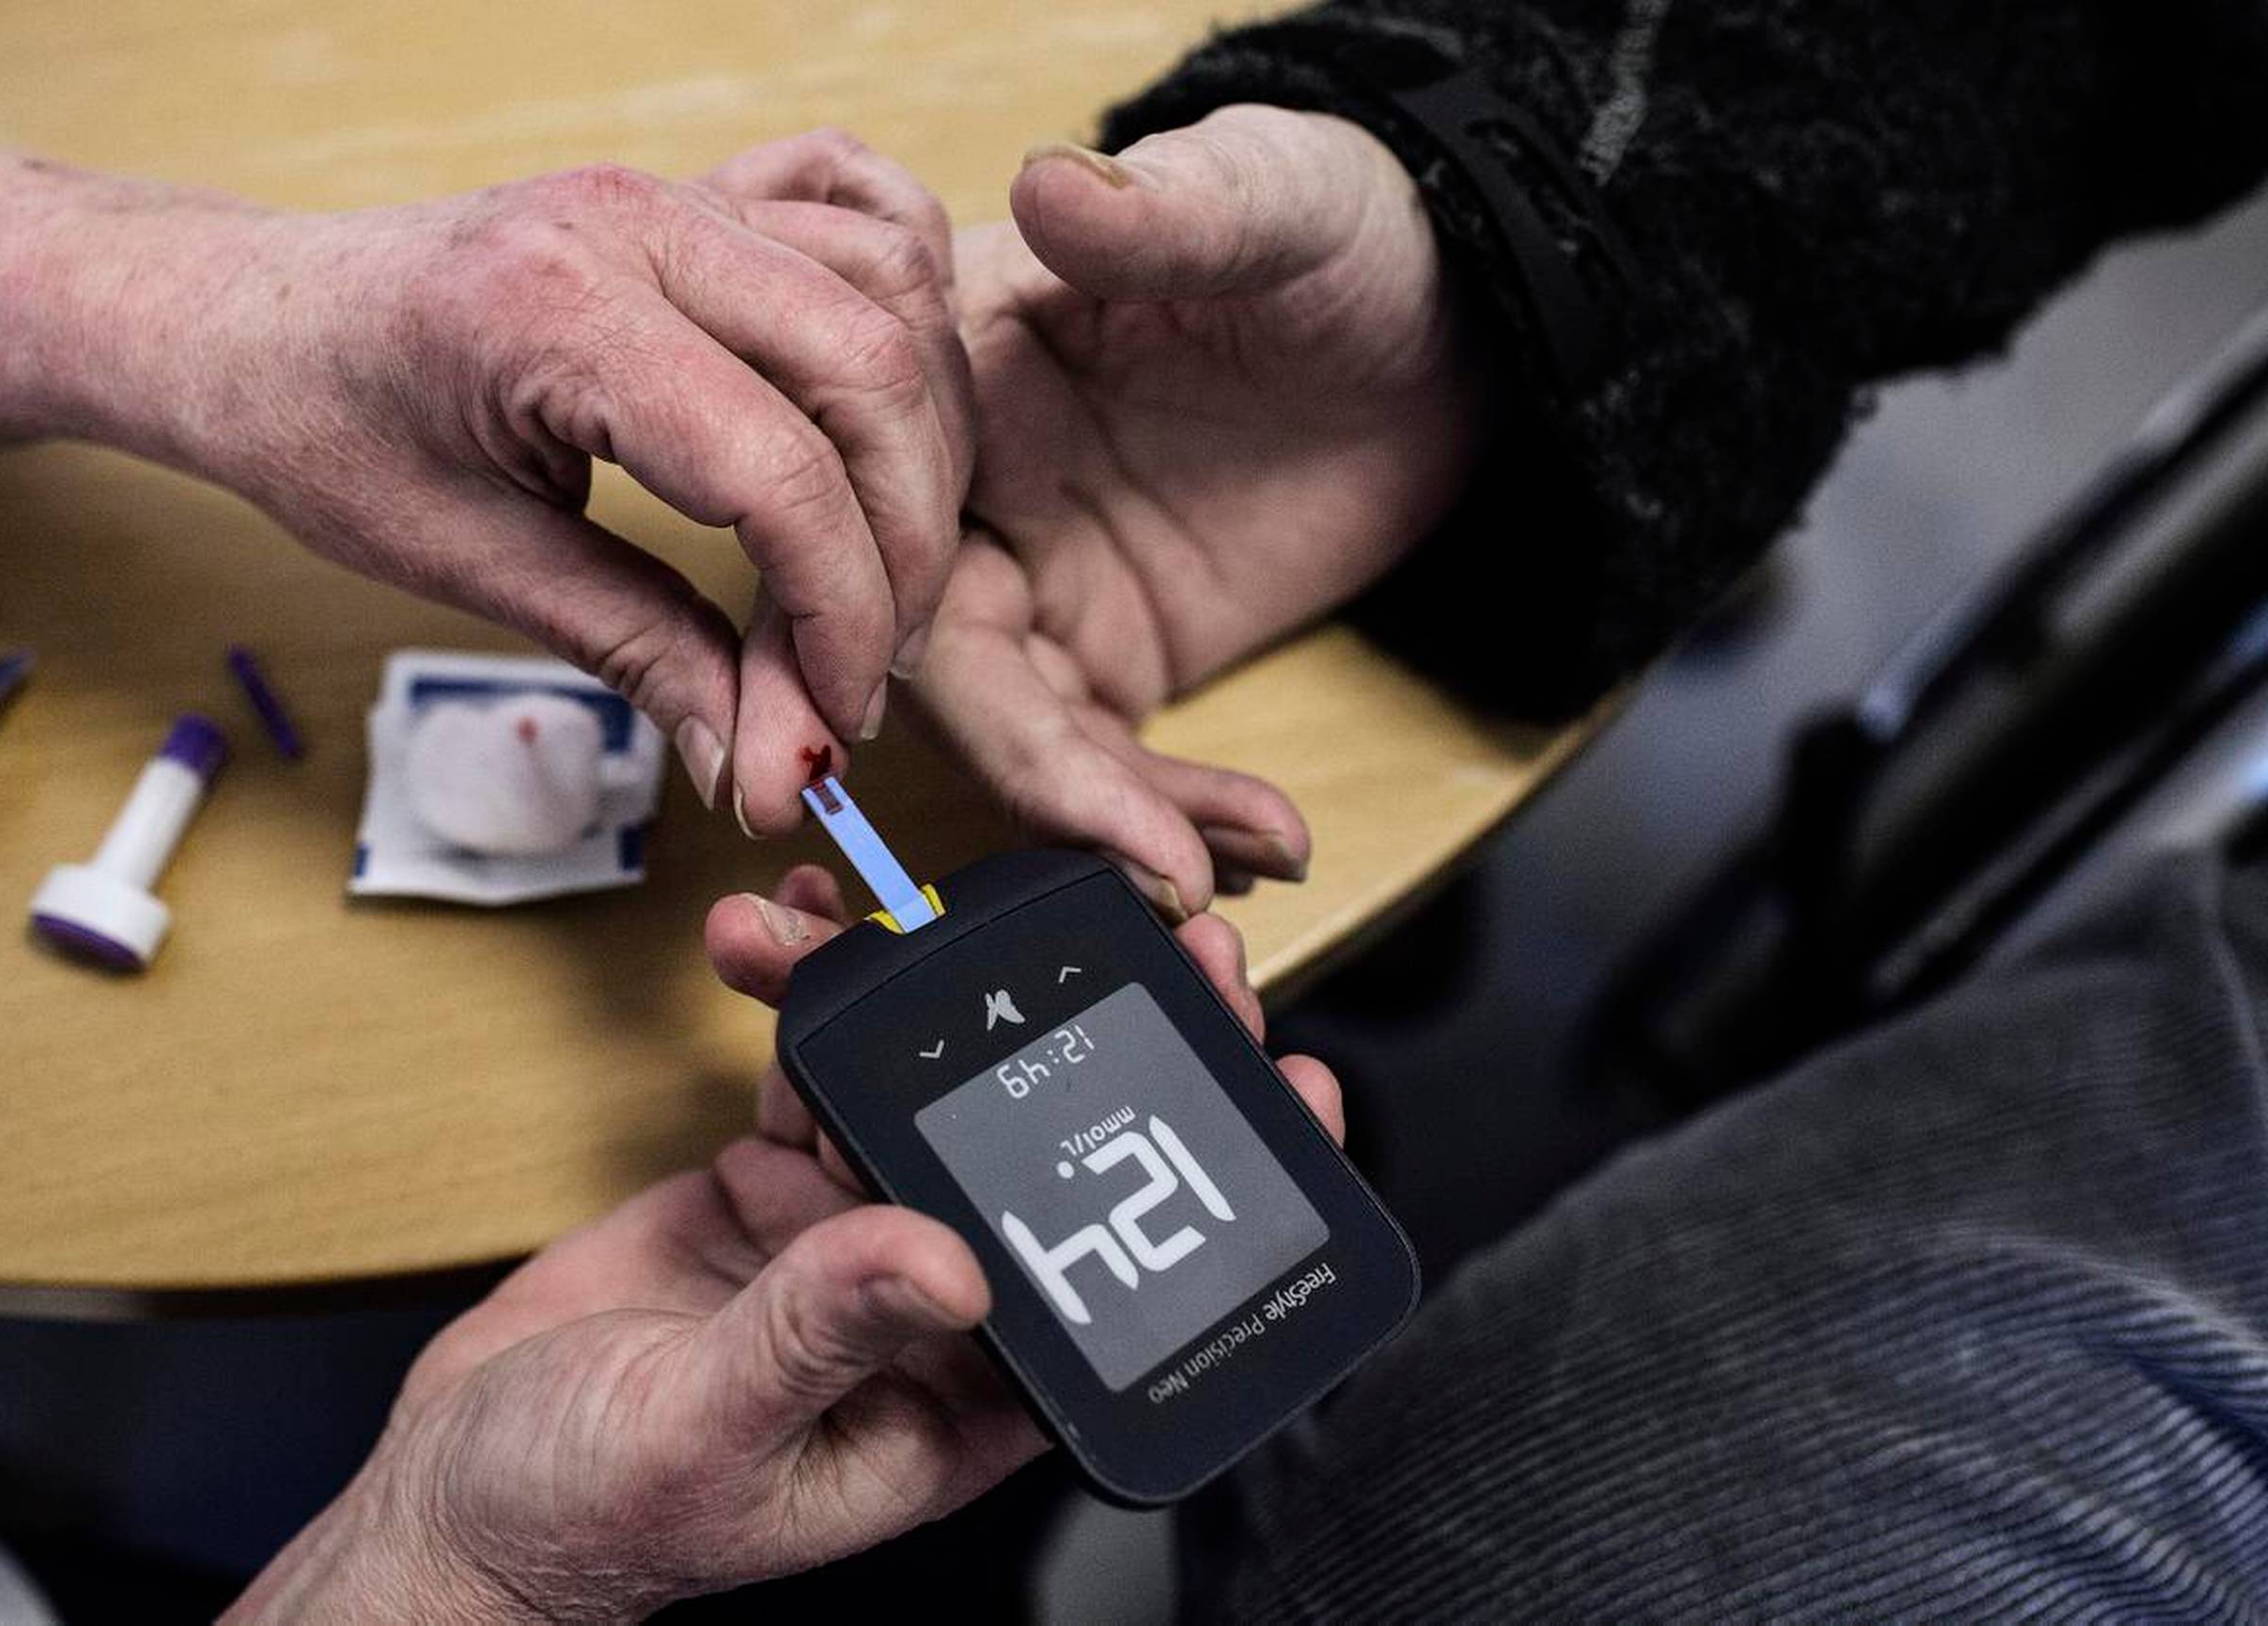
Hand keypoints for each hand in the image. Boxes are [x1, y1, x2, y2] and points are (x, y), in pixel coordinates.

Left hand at [81, 130, 972, 833]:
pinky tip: (894, 408)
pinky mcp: (704, 194)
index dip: (841, 614)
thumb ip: (641, 654)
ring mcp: (679, 192)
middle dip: (905, 545)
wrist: (252, 318)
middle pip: (872, 374)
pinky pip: (868, 216)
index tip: (840, 719)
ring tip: (884, 569)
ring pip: (894, 295)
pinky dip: (913, 313)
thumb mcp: (470, 565)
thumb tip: (767, 766)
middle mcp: (637, 222)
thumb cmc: (325, 424)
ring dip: (922, 448)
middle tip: (871, 667)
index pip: (778, 468)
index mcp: (555, 308)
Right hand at [229, 866, 1342, 1621]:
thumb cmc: (591, 1518)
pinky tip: (778, 932)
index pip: (1125, 1287)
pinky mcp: (774, 1184)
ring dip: (919, 993)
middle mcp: (932, 1309)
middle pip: (1049, 1158)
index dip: (1216, 1189)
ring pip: (932, 1091)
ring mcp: (854, 1236)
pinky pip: (821, 1070)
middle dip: (1096, 1041)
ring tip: (895, 906)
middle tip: (1152, 928)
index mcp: (962, 1399)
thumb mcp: (714, 1431)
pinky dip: (804, 997)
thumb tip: (947, 1261)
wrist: (457, 1491)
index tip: (1290, 1077)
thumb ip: (824, 1336)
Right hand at [918, 105, 1487, 912]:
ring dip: (1111, 826)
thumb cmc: (1349, 233)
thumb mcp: (1277, 200)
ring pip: (1016, 739)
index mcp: (954, 364)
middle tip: (1150, 863)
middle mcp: (967, 488)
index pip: (876, 518)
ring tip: (1226, 868)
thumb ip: (1166, 212)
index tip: (961, 735)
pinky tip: (1266, 839)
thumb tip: (1051, 184)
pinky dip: (1172, 819)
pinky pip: (1105, 763)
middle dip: (1034, 785)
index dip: (890, 643)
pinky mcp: (1112, 646)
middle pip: (930, 666)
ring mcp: (1039, 579)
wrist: (1454, 325)